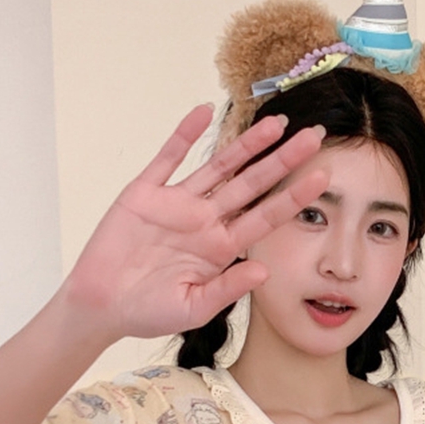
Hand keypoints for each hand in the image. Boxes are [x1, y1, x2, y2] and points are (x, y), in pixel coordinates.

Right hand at [57, 104, 329, 343]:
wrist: (102, 305)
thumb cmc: (149, 311)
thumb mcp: (194, 308)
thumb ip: (229, 288)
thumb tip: (263, 271)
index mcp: (221, 249)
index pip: (265, 217)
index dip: (293, 197)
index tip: (322, 177)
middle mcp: (205, 221)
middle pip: (251, 184)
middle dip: (283, 160)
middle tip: (314, 134)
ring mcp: (177, 203)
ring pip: (218, 165)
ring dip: (246, 143)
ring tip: (276, 122)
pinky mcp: (145, 193)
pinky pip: (168, 158)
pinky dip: (185, 134)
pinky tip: (206, 111)